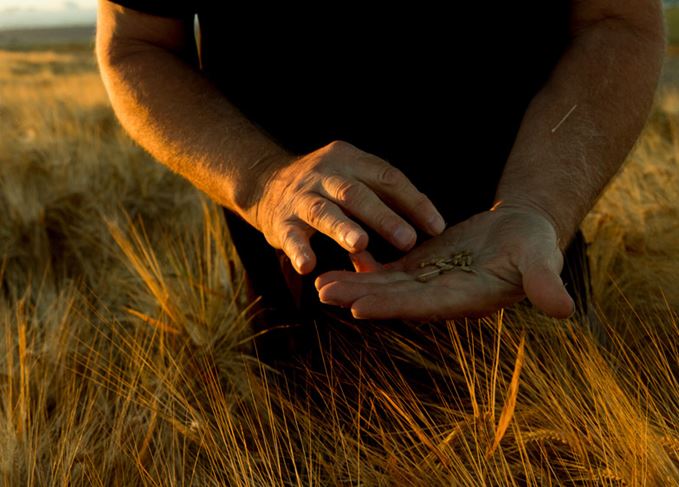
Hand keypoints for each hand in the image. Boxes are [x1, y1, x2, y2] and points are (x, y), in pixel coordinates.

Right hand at [240, 140, 445, 273]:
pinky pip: (291, 236)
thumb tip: (430, 227)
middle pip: (356, 194)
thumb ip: (384, 199)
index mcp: (351, 161)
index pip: (387, 178)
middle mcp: (326, 174)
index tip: (437, 227)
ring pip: (324, 212)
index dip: (413, 202)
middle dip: (382, 217)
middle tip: (407, 240)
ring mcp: (302, 197)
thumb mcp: (355, 180)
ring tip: (360, 244)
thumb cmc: (328, 187)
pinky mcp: (281, 221)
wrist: (267, 183)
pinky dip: (299, 250)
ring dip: (342, 228)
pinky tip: (308, 266)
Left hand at [314, 206, 575, 320]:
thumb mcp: (541, 258)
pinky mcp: (422, 266)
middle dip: (359, 296)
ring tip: (319, 283)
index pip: (423, 305)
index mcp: (466, 297)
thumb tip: (565, 309)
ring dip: (355, 283)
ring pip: (386, 285)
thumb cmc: (535, 243)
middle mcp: (441, 296)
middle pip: (394, 298)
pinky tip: (341, 260)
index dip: (391, 307)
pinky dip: (366, 266)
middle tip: (322, 292)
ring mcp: (429, 282)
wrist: (522, 230)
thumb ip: (545, 282)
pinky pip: (390, 269)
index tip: (360, 308)